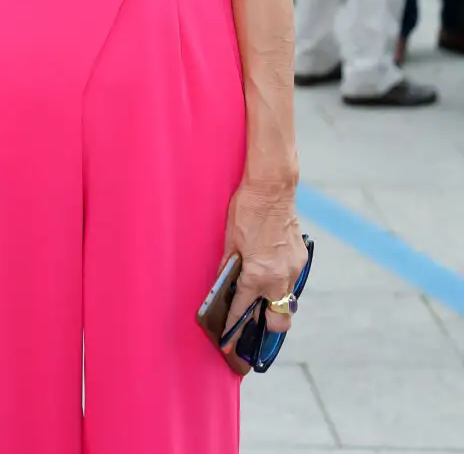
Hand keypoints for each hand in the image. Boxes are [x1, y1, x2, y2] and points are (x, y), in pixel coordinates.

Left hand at [218, 177, 305, 376]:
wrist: (272, 187)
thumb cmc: (247, 210)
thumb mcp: (230, 241)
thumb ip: (230, 268)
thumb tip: (226, 285)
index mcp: (258, 276)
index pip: (242, 310)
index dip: (233, 326)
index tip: (228, 341)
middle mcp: (279, 278)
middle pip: (278, 321)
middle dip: (265, 329)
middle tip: (251, 328)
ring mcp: (294, 269)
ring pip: (287, 301)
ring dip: (274, 304)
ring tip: (259, 300)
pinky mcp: (300, 258)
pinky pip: (292, 280)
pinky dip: (281, 282)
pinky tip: (269, 272)